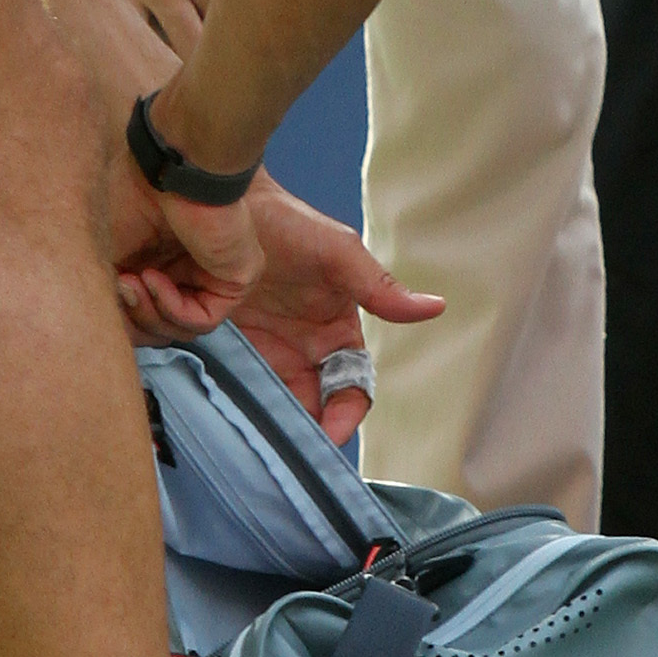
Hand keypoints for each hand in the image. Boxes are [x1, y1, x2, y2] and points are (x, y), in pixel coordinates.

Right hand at [69, 0, 236, 54]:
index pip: (235, 15)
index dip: (252, 30)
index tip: (266, 38)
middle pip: (202, 44)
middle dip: (224, 56)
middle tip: (244, 63)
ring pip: (169, 42)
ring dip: (189, 51)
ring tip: (211, 61)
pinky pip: (141, 24)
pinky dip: (158, 31)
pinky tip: (173, 34)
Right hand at [103, 156, 262, 341]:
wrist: (170, 168)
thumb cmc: (131, 197)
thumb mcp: (107, 254)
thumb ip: (109, 294)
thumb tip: (103, 330)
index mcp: (158, 263)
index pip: (142, 313)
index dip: (120, 314)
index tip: (99, 293)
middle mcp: (186, 273)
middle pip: (159, 327)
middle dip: (131, 317)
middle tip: (117, 287)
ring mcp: (212, 278)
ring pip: (180, 328)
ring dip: (147, 311)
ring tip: (131, 281)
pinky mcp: (234, 283)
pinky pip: (202, 319)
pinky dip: (171, 306)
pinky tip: (153, 278)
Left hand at [234, 178, 442, 443]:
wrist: (221, 204)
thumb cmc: (286, 222)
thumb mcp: (337, 252)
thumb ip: (380, 288)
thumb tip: (436, 307)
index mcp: (335, 333)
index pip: (349, 389)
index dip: (344, 415)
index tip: (330, 435)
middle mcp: (300, 350)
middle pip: (309, 409)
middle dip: (301, 433)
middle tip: (287, 452)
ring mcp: (261, 352)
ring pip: (269, 407)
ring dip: (265, 423)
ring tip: (254, 437)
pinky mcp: (222, 348)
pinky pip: (231, 388)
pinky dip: (229, 403)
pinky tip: (224, 413)